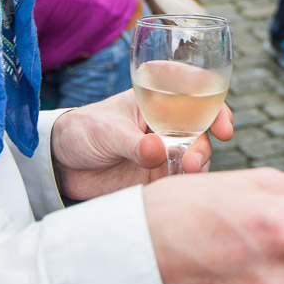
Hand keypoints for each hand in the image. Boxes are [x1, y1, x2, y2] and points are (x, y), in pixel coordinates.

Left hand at [49, 88, 234, 202]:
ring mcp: (166, 149)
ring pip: (196, 155)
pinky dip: (187, 185)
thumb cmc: (83, 132)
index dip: (214, 104)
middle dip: (205, 145)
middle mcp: (168, 122)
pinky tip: (181, 192)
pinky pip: (182, 180)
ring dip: (197, 165)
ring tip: (184, 175)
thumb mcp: (106, 132)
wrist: (62, 165)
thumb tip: (158, 151)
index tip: (222, 124)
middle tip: (193, 162)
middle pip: (201, 129)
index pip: (193, 92)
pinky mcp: (159, 175)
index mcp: (156, 99)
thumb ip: (133, 143)